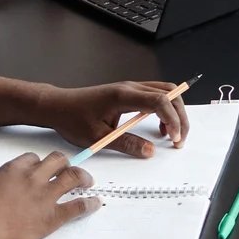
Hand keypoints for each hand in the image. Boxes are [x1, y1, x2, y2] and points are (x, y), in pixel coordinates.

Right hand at [0, 150, 97, 238]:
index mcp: (12, 170)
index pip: (34, 158)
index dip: (40, 163)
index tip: (43, 169)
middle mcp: (32, 178)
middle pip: (57, 161)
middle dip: (64, 164)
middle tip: (68, 170)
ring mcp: (44, 197)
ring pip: (72, 177)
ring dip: (82, 177)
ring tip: (87, 181)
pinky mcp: (51, 218)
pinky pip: (77, 207)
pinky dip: (88, 204)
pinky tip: (94, 203)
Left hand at [39, 80, 191, 154]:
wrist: (58, 106)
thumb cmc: (72, 118)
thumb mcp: (98, 137)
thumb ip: (126, 144)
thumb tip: (149, 151)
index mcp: (123, 95)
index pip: (159, 101)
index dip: (172, 119)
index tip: (173, 138)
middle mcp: (130, 87)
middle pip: (169, 93)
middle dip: (180, 116)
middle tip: (179, 139)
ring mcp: (130, 88)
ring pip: (165, 92)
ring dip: (174, 111)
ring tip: (171, 134)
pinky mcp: (129, 92)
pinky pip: (156, 95)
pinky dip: (164, 110)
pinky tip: (159, 127)